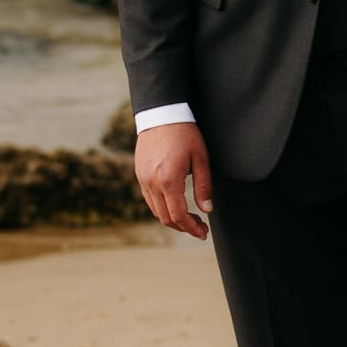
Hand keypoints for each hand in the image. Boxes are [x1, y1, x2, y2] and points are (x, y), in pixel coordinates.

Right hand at [134, 123, 213, 239]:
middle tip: (200, 228)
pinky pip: (150, 199)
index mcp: (169, 180)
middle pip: (166, 218)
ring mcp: (143, 179)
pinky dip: (163, 207)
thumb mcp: (201, 158)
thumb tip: (207, 210)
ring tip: (189, 218)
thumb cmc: (185, 133)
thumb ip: (203, 186)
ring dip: (173, 219)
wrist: (161, 113)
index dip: (192, 228)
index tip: (203, 233)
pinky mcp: (139, 174)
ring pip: (156, 211)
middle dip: (184, 227)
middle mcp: (152, 183)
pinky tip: (175, 204)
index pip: (179, 215)